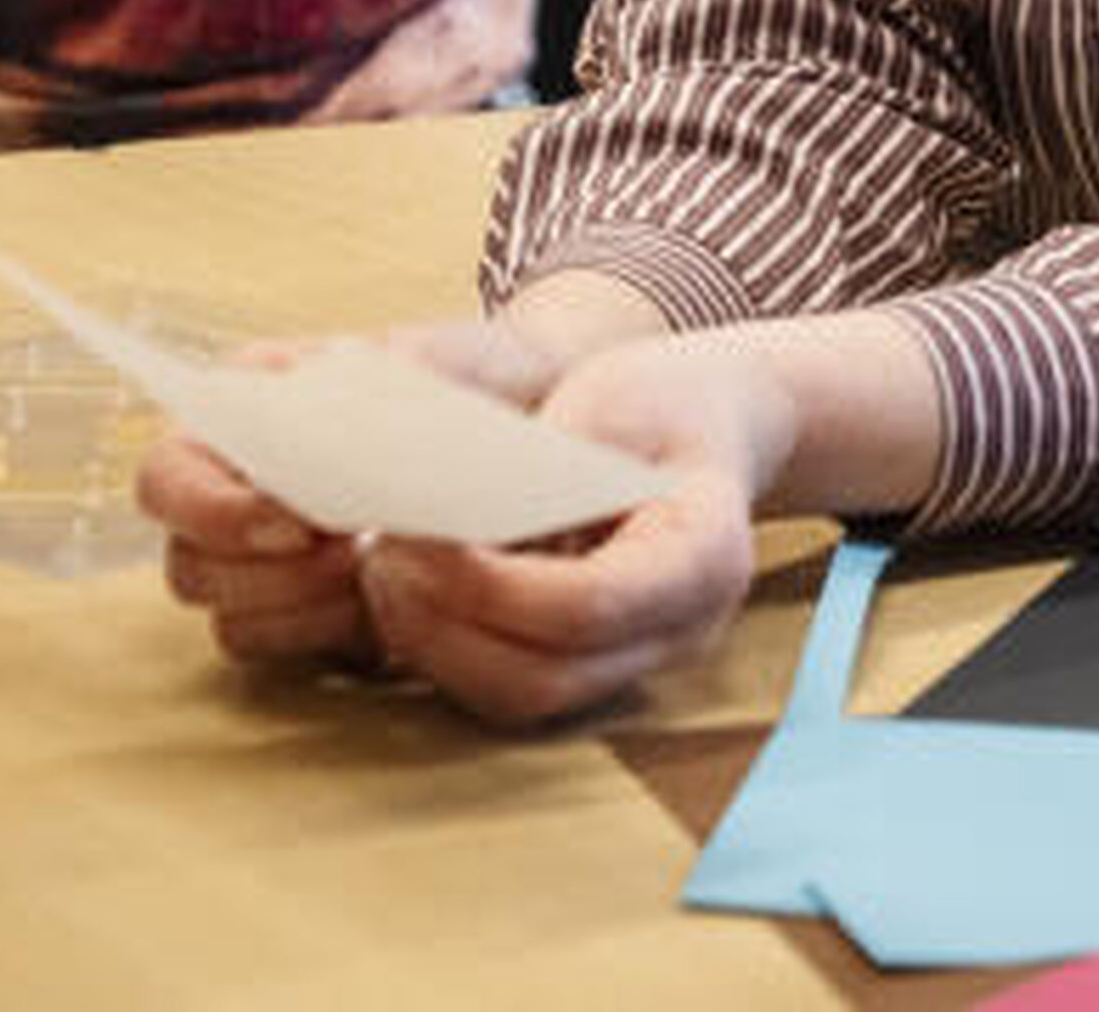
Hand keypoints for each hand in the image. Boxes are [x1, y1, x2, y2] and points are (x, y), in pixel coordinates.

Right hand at [140, 320, 564, 672]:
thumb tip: (359, 425)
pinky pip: (285, 647)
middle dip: (265, 572)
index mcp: (240, 414)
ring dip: (299, 606)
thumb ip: (394, 374)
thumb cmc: (471, 371)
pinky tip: (382, 600)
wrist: (530, 413)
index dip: (212, 509)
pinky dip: (328, 631)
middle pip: (190, 564)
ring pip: (233, 617)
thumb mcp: (438, 353)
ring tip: (370, 570)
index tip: (295, 517)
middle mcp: (235, 493)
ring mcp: (267, 561)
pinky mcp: (312, 610)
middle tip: (348, 551)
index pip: (168, 474)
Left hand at [351, 331, 803, 727]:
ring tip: (385, 572)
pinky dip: (452, 650)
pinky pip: (514, 685)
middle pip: (545, 676)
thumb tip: (441, 512)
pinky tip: (414, 593)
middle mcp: (681, 631)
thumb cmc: (666, 400)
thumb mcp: (611, 402)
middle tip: (381, 559)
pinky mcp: (598, 668)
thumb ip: (541, 465)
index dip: (488, 586)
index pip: (586, 607)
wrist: (718, 423)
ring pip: (521, 698)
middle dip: (446, 629)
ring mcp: (641, 660)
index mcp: (707, 557)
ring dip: (437, 648)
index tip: (416, 537)